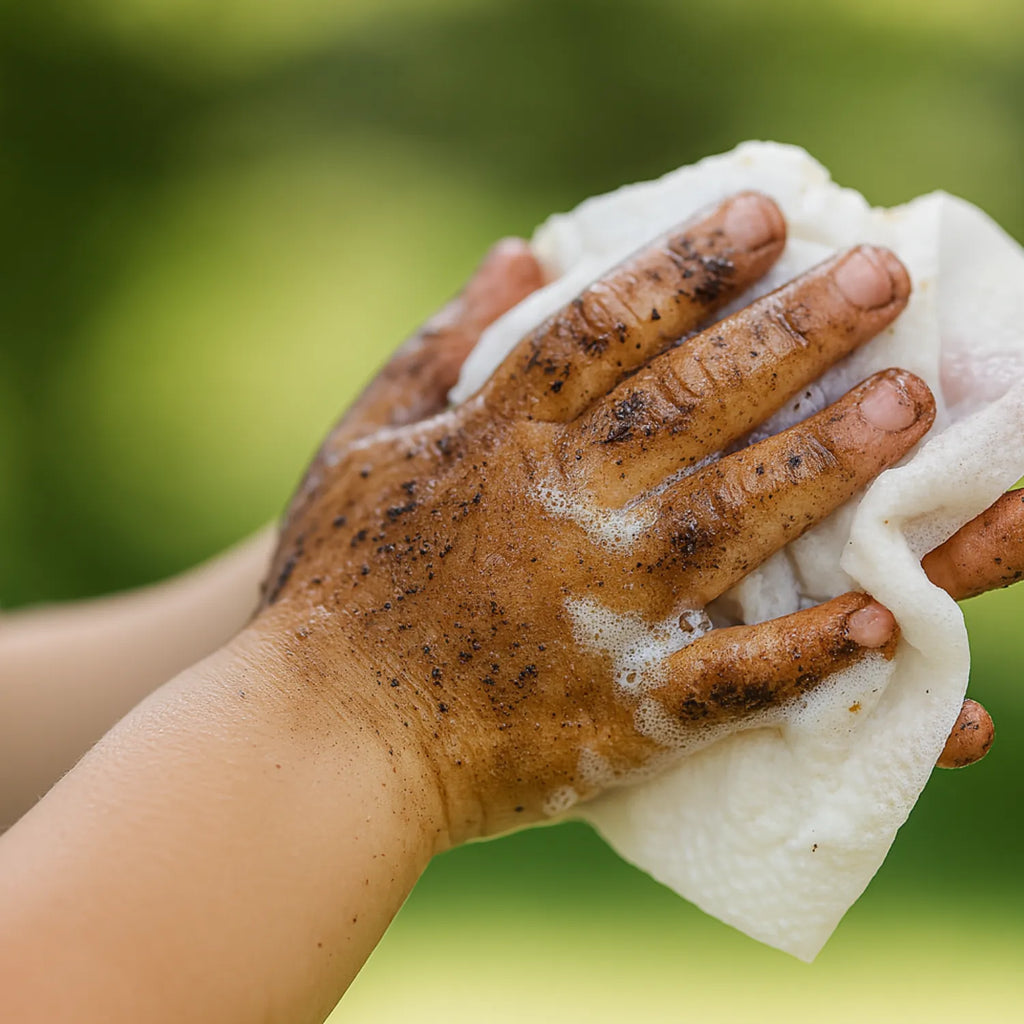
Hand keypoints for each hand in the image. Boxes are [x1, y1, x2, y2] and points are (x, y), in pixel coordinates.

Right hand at [259, 193, 1019, 838]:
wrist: (321, 740)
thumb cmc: (330, 589)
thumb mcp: (358, 445)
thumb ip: (437, 349)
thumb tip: (514, 255)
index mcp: (494, 444)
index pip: (603, 330)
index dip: (686, 265)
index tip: (765, 213)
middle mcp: (559, 511)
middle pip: (688, 403)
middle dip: (790, 334)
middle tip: (882, 277)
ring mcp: (598, 609)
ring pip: (727, 516)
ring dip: (822, 460)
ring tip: (905, 404)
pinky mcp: (622, 710)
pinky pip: (727, 680)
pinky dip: (804, 654)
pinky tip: (878, 618)